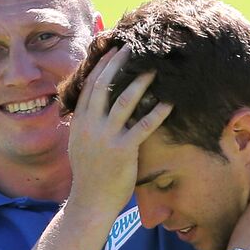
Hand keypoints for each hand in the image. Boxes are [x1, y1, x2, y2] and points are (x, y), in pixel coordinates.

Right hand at [66, 45, 172, 219]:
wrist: (90, 202)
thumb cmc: (89, 175)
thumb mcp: (79, 145)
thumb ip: (85, 125)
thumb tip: (91, 110)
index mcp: (80, 122)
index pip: (89, 85)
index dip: (101, 65)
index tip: (111, 49)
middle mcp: (91, 125)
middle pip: (104, 85)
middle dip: (118, 64)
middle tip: (133, 47)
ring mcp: (107, 137)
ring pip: (124, 101)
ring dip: (139, 82)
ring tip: (154, 68)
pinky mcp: (123, 151)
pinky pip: (143, 126)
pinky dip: (157, 112)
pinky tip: (169, 102)